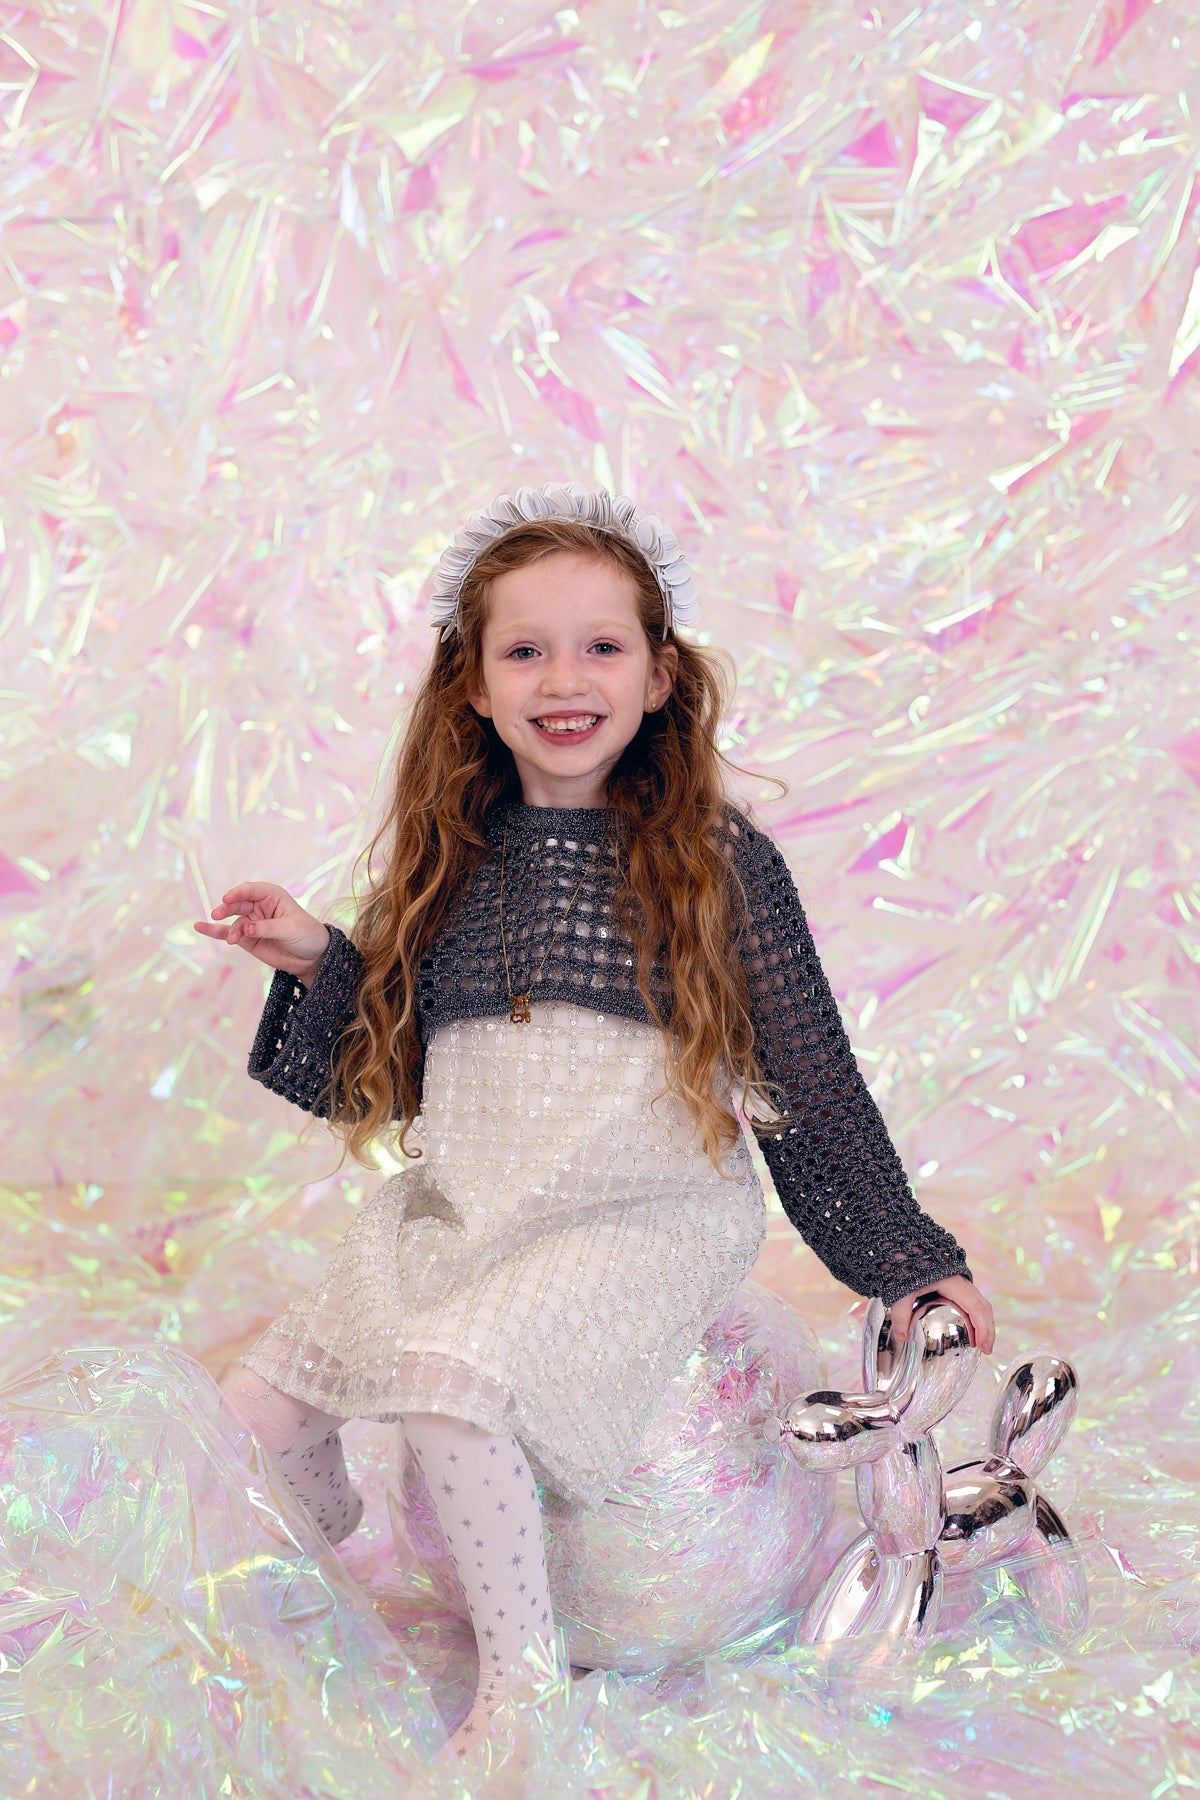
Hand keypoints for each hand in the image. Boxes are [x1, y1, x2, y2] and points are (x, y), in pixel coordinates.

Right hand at [193, 882, 330, 982]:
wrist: (312, 957)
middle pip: (238, 903)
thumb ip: (266, 928)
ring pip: (233, 920)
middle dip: (227, 908)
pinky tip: (200, 927)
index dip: (238, 892)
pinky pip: (228, 932)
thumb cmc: (306, 935)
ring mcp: (251, 922)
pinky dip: (215, 931)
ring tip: (231, 939)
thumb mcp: (289, 929)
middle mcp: (259, 906)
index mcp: (272, 896)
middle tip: (218, 913)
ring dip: (229, 928)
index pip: (251, 890)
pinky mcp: (247, 939)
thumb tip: (244, 929)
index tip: (227, 898)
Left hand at [889, 1274, 994, 1354]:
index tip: (983, 1346)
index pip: (976, 1307)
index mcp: (953, 1282)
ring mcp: (957, 1283)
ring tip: (980, 1344)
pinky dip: (973, 1317)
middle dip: (987, 1329)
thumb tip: (901, 1337)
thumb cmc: (903, 1264)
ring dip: (982, 1324)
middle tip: (986, 1350)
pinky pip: (969, 1302)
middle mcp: (960, 1282)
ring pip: (978, 1304)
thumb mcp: (901, 1290)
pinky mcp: (951, 1285)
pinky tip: (969, 1330)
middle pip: (982, 1307)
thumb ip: (901, 1314)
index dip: (983, 1327)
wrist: (900, 1246)